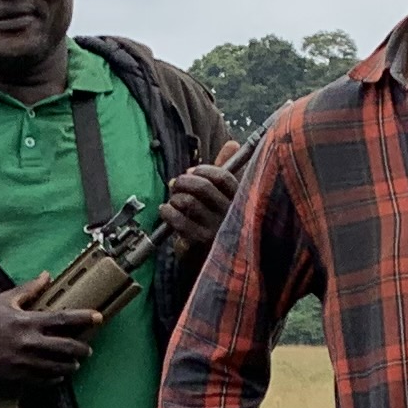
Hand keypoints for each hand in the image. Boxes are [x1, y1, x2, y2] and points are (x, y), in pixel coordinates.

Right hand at [0, 276, 103, 387]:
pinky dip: (55, 378)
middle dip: (82, 349)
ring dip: (71, 365)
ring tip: (75, 363)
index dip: (84, 318)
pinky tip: (58, 374)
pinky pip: (45, 381)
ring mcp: (25, 364)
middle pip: (67, 347)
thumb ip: (28, 289)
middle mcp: (29, 344)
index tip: (98, 317)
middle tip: (87, 349)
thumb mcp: (2, 301)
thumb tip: (47, 276)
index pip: (63, 320)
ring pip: (59, 367)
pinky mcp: (19, 378)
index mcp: (27, 322)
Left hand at [161, 136, 246, 258]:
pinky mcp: (201, 243)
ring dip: (175, 197)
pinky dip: (167, 212)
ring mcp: (217, 229)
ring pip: (189, 202)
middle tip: (175, 183)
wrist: (221, 265)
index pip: (224, 177)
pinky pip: (179, 221)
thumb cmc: (222, 224)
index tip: (191, 171)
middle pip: (203, 187)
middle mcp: (231, 214)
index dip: (204, 170)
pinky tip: (166, 210)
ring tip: (173, 200)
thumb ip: (226, 170)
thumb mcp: (226, 197)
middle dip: (184, 181)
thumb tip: (232, 143)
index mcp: (241, 200)